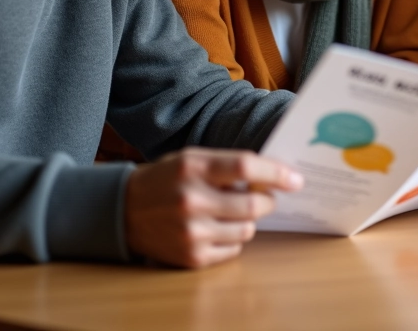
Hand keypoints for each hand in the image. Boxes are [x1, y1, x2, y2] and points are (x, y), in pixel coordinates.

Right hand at [124, 148, 302, 268]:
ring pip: (247, 230)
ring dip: (249, 221)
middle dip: (268, 201)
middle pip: (253, 204)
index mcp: (192, 168)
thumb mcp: (190, 160)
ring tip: (233, 212)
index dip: (276, 172)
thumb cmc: (165, 180)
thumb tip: (272, 175)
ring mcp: (191, 232)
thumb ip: (227, 164)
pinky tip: (217, 228)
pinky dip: (233, 239)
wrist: (121, 212)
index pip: (245, 166)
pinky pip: (233, 250)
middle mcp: (191, 200)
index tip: (295, 179)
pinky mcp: (191, 257)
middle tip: (268, 197)